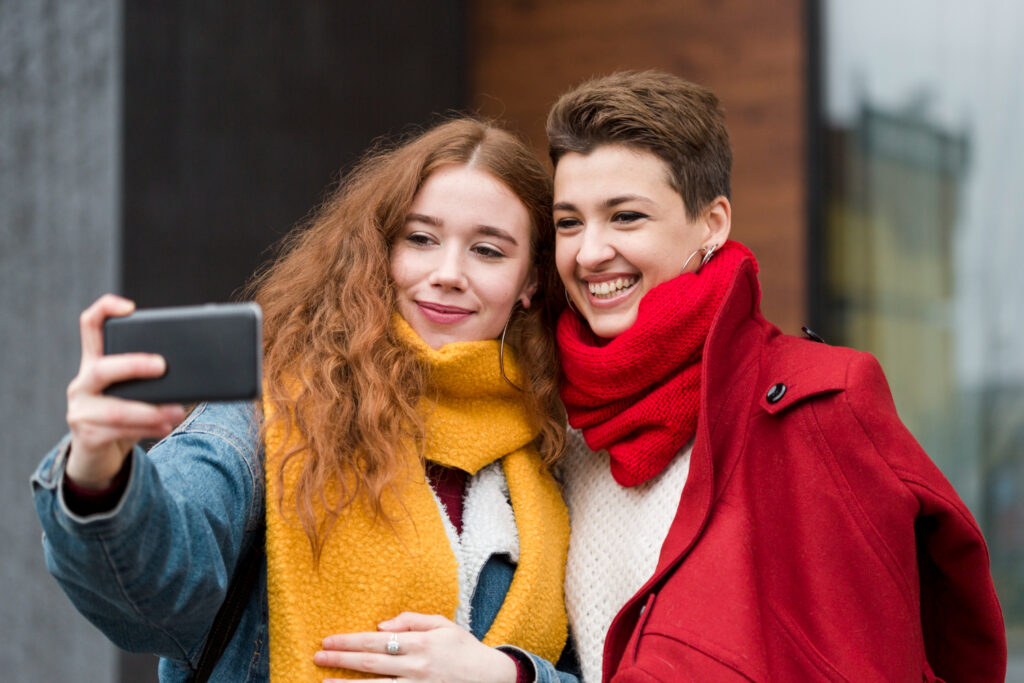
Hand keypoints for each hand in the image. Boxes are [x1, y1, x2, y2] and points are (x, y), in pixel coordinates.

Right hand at [65, 294, 185, 488]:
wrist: (100, 456)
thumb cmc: (124, 415)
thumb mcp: (135, 391)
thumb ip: (154, 377)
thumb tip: (200, 362)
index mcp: (94, 362)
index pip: (90, 326)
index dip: (105, 310)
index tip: (130, 308)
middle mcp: (82, 383)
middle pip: (102, 368)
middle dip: (134, 366)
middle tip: (162, 366)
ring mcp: (81, 410)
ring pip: (115, 408)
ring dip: (150, 410)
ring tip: (177, 411)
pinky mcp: (86, 436)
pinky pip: (117, 431)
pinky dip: (147, 429)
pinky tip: (165, 426)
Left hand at [315, 612, 518, 682]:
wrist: (491, 678)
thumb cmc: (465, 649)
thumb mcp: (443, 624)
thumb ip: (412, 620)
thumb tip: (381, 624)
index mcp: (421, 643)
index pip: (377, 641)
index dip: (350, 641)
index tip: (328, 640)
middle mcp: (416, 667)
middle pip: (370, 663)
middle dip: (341, 659)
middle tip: (318, 656)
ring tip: (324, 681)